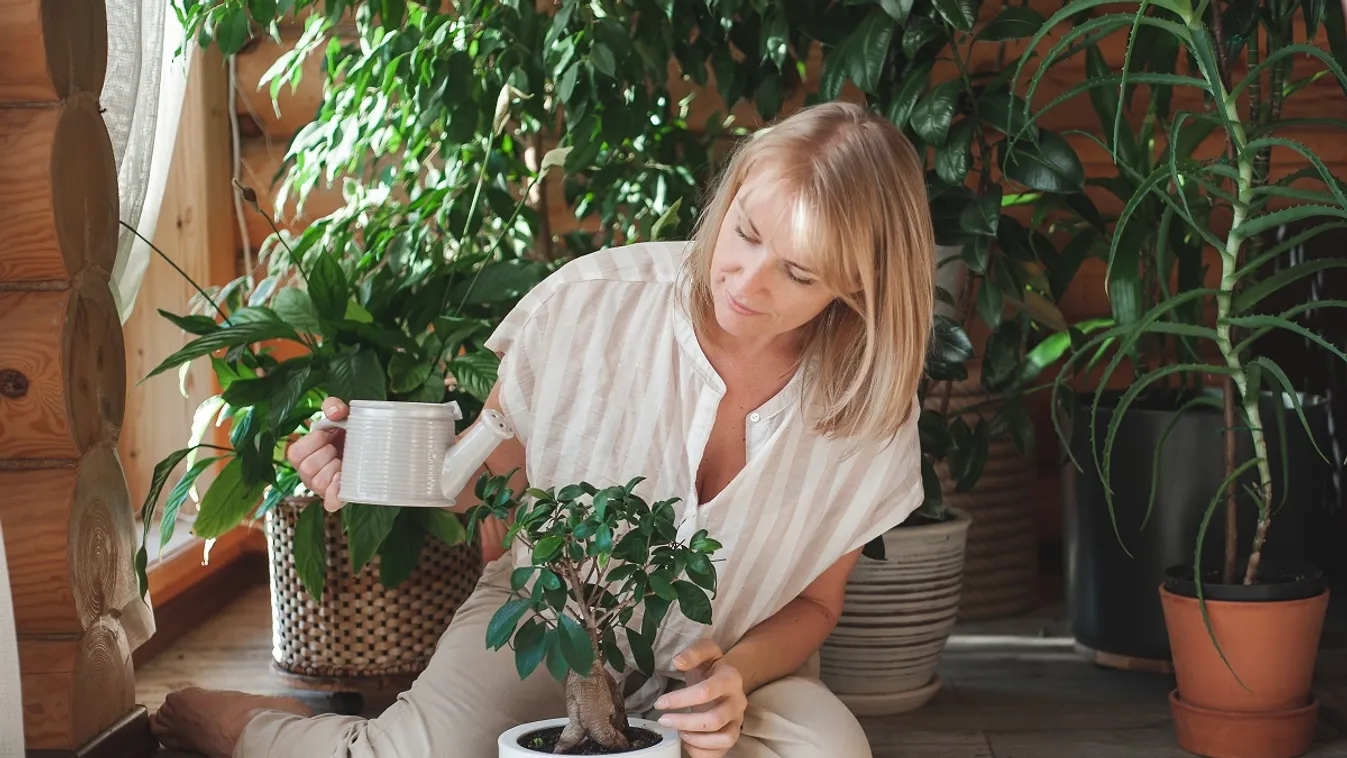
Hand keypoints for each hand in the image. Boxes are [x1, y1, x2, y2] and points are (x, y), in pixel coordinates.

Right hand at [285, 398, 347, 511]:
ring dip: (335, 470)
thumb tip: (337, 412)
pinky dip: (336, 495)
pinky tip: (342, 483)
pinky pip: (330, 504)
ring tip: (345, 462)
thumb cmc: (346, 432)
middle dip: (327, 455)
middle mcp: (307, 473)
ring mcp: (321, 487)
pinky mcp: (336, 498)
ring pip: (319, 484)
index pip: (295, 453)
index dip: (315, 442)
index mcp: (302, 454)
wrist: (367, 445)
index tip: (328, 435)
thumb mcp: (338, 414)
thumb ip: (333, 406)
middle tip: (338, 449)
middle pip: (307, 468)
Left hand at [652, 640, 746, 757]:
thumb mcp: (704, 651)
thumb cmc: (711, 666)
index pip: (706, 692)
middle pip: (715, 720)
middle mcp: (738, 701)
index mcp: (731, 678)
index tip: (660, 703)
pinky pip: (722, 751)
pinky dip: (702, 752)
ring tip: (679, 732)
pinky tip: (687, 742)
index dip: (680, 699)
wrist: (727, 678)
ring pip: (725, 739)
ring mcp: (738, 720)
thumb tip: (678, 661)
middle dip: (685, 722)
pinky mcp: (733, 734)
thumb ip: (693, 653)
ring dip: (697, 740)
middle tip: (663, 720)